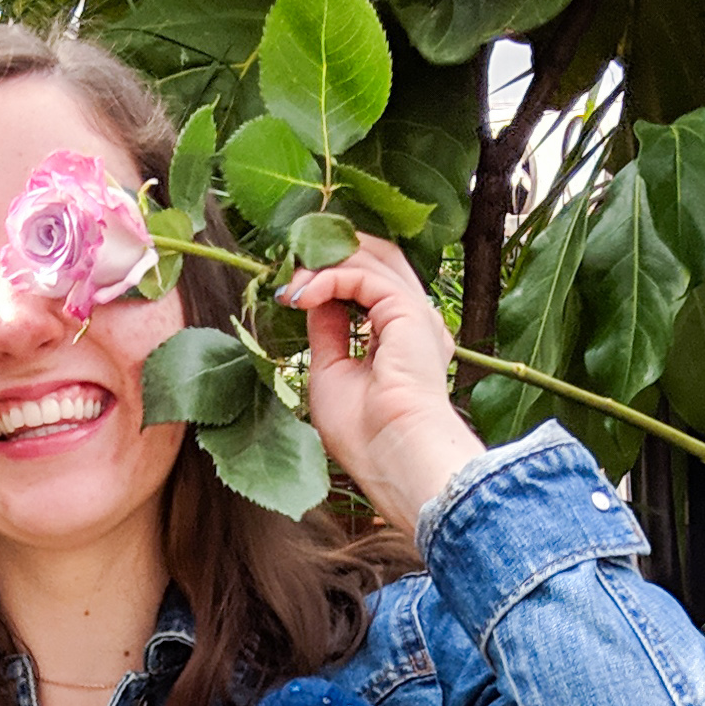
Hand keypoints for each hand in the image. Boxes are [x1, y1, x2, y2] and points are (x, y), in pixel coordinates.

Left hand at [286, 236, 485, 533]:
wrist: (391, 455)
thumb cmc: (363, 433)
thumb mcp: (330, 372)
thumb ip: (327, 331)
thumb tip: (312, 299)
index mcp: (403, 336)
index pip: (371, 280)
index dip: (332, 270)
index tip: (291, 282)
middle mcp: (415, 320)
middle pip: (378, 257)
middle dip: (331, 251)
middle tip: (289, 261)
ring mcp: (416, 313)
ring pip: (372, 258)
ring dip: (323, 263)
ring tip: (288, 281)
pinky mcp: (408, 311)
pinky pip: (363, 277)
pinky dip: (327, 279)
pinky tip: (301, 296)